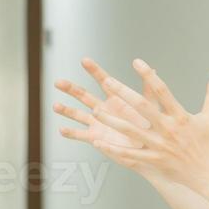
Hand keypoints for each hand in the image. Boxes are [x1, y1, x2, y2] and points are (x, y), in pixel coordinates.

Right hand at [52, 57, 158, 173]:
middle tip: (58, 82)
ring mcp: (97, 123)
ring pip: (78, 114)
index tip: (84, 60)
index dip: (94, 70)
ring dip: (66, 110)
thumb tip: (153, 69)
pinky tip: (61, 129)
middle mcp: (103, 108)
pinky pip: (81, 135)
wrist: (147, 149)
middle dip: (70, 89)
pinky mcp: (96, 138)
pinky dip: (71, 133)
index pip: (102, 80)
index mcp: (115, 98)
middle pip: (83, 95)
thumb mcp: (150, 108)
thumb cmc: (150, 127)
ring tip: (55, 106)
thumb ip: (149, 90)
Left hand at [91, 59, 208, 191]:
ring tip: (96, 111)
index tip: (137, 62)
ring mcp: (159, 146)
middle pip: (142, 107)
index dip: (149, 75)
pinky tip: (99, 143)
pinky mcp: (153, 160)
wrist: (208, 174)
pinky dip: (114, 150)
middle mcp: (168, 129)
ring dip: (112, 120)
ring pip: (131, 131)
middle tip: (108, 81)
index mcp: (181, 116)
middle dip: (124, 93)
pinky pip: (130, 154)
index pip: (162, 91)